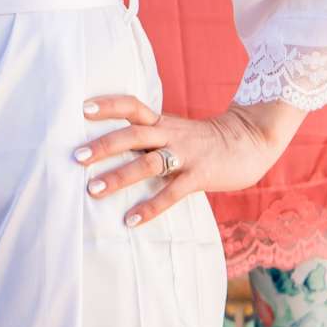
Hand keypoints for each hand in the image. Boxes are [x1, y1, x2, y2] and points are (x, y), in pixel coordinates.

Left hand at [74, 93, 299, 228]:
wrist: (250, 141)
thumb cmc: (205, 139)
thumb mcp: (175, 129)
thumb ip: (149, 135)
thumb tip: (111, 146)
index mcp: (162, 122)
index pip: (132, 106)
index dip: (108, 105)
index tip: (82, 108)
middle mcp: (170, 135)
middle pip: (132, 135)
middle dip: (103, 146)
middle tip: (77, 157)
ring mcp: (186, 155)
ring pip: (148, 164)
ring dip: (119, 177)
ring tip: (93, 190)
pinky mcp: (200, 176)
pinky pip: (172, 193)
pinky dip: (150, 207)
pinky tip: (131, 220)